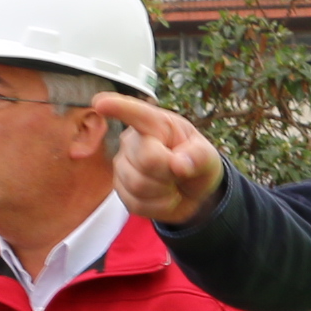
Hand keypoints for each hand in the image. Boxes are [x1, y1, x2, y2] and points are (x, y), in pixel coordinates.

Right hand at [91, 93, 224, 223]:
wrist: (191, 191)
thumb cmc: (196, 163)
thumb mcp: (209, 156)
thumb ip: (200, 156)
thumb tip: (179, 165)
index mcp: (156, 124)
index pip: (137, 114)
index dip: (118, 108)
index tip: (101, 103)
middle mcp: (133, 141)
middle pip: (147, 160)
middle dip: (170, 172)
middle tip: (181, 172)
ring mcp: (122, 165)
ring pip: (139, 185)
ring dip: (165, 191)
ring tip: (172, 183)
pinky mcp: (121, 189)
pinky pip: (137, 203)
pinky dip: (159, 206)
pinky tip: (163, 196)